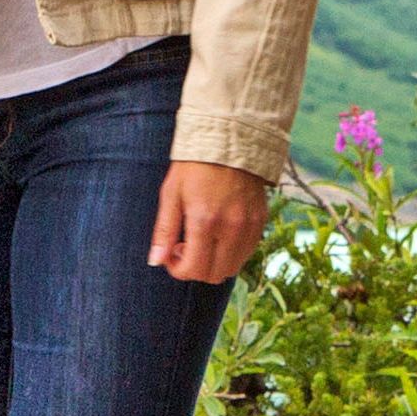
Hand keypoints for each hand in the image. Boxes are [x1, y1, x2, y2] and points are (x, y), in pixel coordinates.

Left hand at [150, 158, 272, 285]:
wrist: (229, 140)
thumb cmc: (193, 166)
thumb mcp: (171, 194)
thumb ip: (164, 231)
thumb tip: (155, 261)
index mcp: (205, 221)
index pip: (194, 269)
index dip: (178, 270)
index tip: (172, 254)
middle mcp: (231, 228)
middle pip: (214, 275)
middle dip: (196, 269)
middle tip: (185, 247)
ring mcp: (249, 226)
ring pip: (233, 267)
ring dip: (214, 263)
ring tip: (203, 240)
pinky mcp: (260, 221)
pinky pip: (247, 252)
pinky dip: (231, 253)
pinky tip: (219, 234)